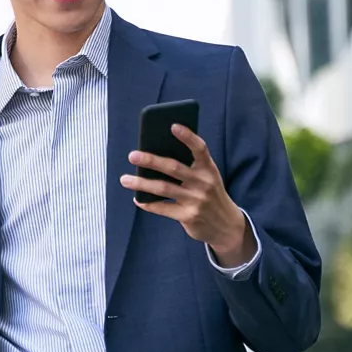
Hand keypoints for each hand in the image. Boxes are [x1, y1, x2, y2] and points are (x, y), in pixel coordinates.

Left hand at [121, 124, 256, 267]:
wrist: (226, 226)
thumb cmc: (210, 194)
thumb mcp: (208, 178)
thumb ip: (190, 167)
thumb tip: (157, 155)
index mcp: (209, 169)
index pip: (200, 148)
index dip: (187, 136)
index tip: (173, 126)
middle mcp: (203, 183)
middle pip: (173, 167)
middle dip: (151, 160)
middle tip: (132, 155)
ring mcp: (196, 200)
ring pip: (163, 188)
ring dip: (141, 183)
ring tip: (125, 179)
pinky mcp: (188, 216)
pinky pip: (162, 208)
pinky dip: (148, 203)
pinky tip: (137, 198)